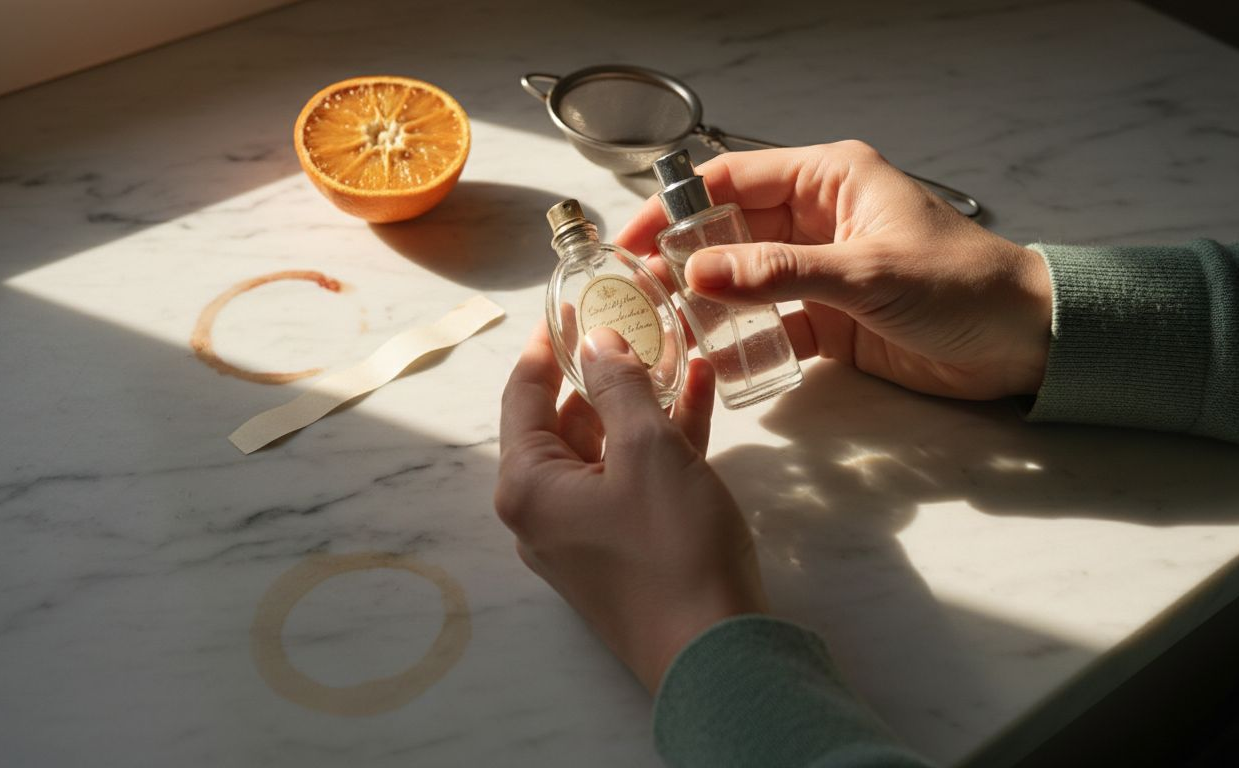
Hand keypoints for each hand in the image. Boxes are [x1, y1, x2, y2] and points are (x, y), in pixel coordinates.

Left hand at [496, 324, 765, 693]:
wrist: (715, 653)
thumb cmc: (671, 546)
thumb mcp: (648, 449)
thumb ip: (619, 386)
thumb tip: (597, 343)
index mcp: (527, 485)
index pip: (523, 396)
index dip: (547, 346)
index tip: (570, 305)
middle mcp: (542, 511)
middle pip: (565, 422)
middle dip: (604, 370)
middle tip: (633, 321)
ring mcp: (583, 533)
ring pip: (607, 449)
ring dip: (642, 400)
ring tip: (677, 347)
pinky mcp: (624, 550)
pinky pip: (633, 480)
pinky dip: (661, 441)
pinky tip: (700, 394)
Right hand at [616, 141, 1052, 399]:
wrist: (1025, 342)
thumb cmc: (959, 286)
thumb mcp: (865, 273)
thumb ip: (779, 273)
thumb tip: (697, 272)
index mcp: (829, 180)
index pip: (734, 180)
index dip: (677, 206)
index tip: (632, 241)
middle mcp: (817, 220)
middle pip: (730, 232)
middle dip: (684, 261)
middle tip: (637, 295)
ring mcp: (820, 272)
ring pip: (744, 281)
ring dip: (708, 303)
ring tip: (663, 329)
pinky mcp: (830, 321)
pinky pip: (771, 327)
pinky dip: (744, 342)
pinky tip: (714, 361)